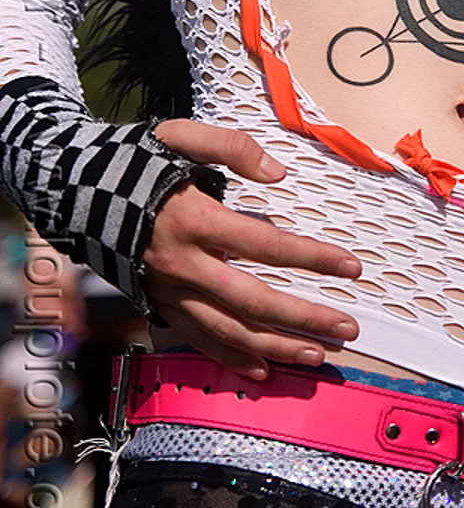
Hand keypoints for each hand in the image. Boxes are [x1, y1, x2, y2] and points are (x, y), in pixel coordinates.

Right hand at [142, 120, 362, 379]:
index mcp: (195, 220)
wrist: (69, 189)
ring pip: (229, 331)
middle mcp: (183, 264)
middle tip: (347, 328)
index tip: (352, 267)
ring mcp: (169, 291)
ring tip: (317, 355)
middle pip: (254, 301)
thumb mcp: (180, 136)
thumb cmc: (131, 160)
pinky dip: (230, 358)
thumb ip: (232, 148)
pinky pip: (197, 340)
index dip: (313, 258)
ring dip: (276, 347)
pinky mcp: (157, 305)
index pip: (267, 245)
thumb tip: (278, 175)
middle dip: (305, 318)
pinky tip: (262, 371)